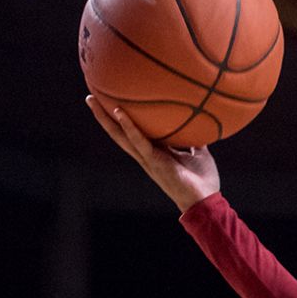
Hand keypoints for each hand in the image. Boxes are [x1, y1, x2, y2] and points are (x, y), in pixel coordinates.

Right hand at [85, 94, 220, 212]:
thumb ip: (194, 137)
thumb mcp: (199, 152)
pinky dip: (129, 127)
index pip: (133, 132)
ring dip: (105, 118)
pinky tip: (120, 112)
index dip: (122, 119)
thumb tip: (200, 119)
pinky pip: (139, 142)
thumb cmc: (202, 179)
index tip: (111, 101)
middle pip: (119, 132)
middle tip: (90, 97)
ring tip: (92, 100)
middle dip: (104, 116)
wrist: (205, 200)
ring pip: (120, 136)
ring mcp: (147, 158)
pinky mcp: (153, 162)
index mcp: (154, 151)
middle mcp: (145, 154)